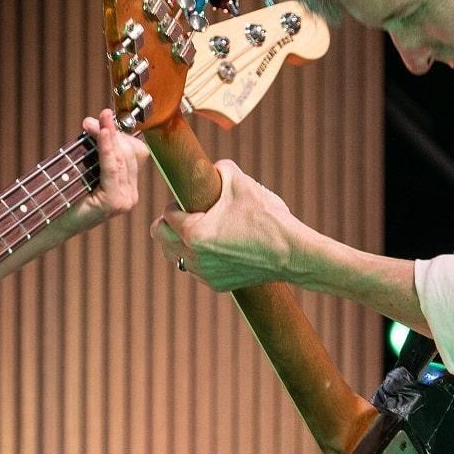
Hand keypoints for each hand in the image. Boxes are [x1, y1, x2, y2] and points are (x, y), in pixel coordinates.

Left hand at [56, 108, 152, 234]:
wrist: (51, 223)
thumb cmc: (65, 196)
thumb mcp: (85, 168)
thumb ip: (95, 150)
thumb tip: (96, 121)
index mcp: (126, 188)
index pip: (135, 153)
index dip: (121, 133)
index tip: (103, 118)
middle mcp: (130, 195)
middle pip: (129, 153)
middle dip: (112, 132)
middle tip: (94, 119)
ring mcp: (126, 200)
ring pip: (123, 158)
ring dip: (108, 136)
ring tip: (92, 123)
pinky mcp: (116, 202)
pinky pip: (113, 168)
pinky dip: (108, 149)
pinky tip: (103, 134)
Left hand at [155, 159, 304, 290]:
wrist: (292, 252)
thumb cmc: (267, 218)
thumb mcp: (240, 182)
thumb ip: (218, 170)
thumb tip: (209, 168)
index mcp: (193, 233)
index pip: (166, 214)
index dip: (177, 202)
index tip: (191, 199)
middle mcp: (194, 258)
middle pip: (161, 238)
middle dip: (169, 223)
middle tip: (187, 213)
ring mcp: (204, 275)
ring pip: (175, 256)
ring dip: (181, 242)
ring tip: (200, 229)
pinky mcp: (216, 285)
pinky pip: (195, 269)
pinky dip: (199, 257)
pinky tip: (216, 245)